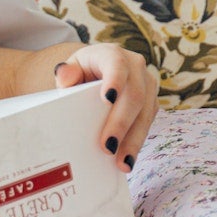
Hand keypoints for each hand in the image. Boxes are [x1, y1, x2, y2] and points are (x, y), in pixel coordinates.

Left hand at [25, 41, 159, 173]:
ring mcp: (147, 84)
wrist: (96, 73)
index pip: (116, 65)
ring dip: (134, 140)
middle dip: (121, 123)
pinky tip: (127, 159)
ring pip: (145, 112)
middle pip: (133, 95)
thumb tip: (65, 76)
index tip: (107, 99)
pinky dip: (137, 143)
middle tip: (107, 147)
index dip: (114, 80)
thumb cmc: (82, 72)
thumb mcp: (71, 69)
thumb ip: (66, 73)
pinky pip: (147, 123)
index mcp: (112, 54)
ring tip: (122, 163)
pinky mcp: (151, 103)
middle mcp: (136, 66)